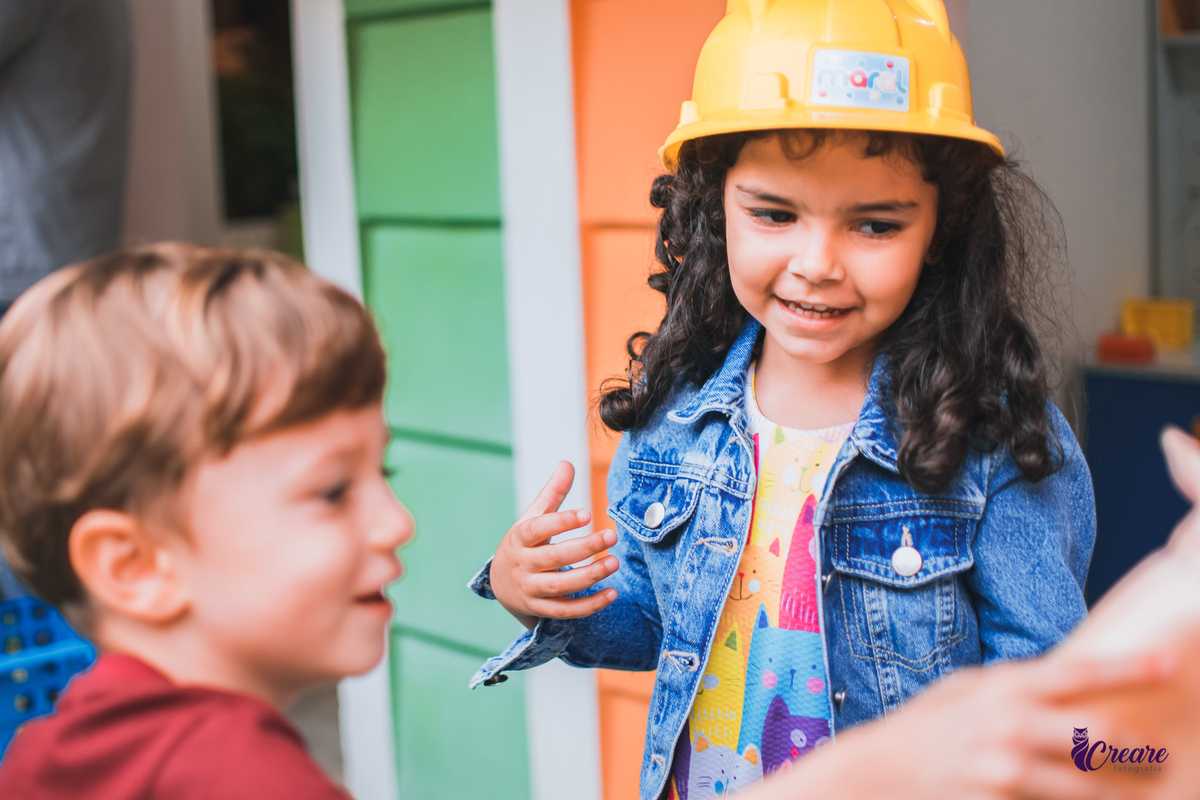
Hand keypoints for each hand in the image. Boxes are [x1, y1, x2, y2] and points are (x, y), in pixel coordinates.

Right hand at [490, 461, 619, 629]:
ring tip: (614, 562)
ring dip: (590, 576)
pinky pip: (566, 611)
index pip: (538, 529)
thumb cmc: (525, 544)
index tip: (588, 513)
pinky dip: (589, 605)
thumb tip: (568, 463)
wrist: (501, 584)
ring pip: (560, 587)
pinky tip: (612, 593)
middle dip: (585, 547)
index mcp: (519, 538)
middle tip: (612, 536)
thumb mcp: (532, 518)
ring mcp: (530, 590)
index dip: (561, 521)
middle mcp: (522, 565)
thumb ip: (552, 493)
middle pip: (554, 558)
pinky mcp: (541, 609)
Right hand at [746, 653, 1172, 799]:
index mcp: (1006, 686)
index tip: (1170, 666)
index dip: (1128, 668)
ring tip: (1142, 796)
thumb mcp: (965, 691)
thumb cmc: (924, 727)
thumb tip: (1064, 680)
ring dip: (1121, 795)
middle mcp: (1010, 723)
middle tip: (1166, 756)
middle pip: (1098, 736)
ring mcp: (1006, 767)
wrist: (877, 772)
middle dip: (1140, 751)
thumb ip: (1013, 687)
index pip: (1079, 671)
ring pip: (1088, 787)